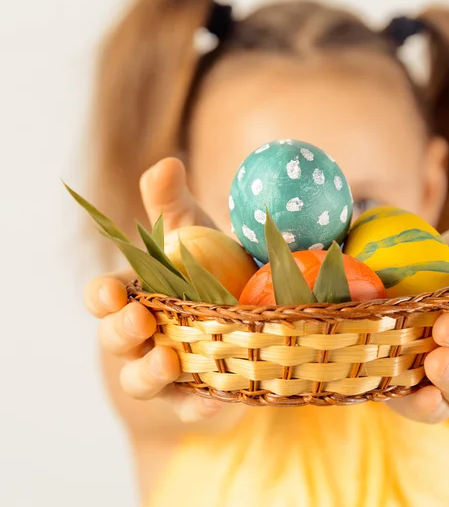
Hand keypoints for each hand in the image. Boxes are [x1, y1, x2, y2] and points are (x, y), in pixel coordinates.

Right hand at [84, 157, 221, 422]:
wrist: (230, 323)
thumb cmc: (202, 275)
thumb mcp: (190, 235)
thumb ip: (172, 204)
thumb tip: (167, 161)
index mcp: (135, 295)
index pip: (103, 297)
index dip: (101, 296)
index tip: (112, 292)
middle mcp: (142, 335)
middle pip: (116, 339)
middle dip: (121, 330)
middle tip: (140, 319)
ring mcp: (165, 370)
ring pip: (142, 379)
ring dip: (149, 372)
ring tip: (170, 362)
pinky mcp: (194, 396)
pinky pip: (192, 405)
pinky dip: (200, 403)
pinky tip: (218, 397)